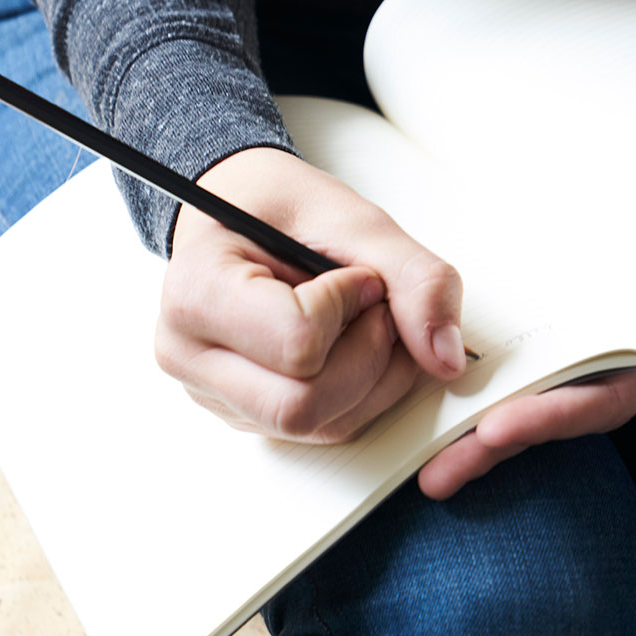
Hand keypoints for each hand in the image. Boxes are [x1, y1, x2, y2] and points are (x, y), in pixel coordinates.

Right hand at [156, 147, 467, 441]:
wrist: (236, 208)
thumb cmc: (279, 206)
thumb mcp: (353, 217)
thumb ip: (414, 278)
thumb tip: (446, 358)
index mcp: (197, 292)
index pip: (297, 342)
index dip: (348, 307)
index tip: (353, 274)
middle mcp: (188, 354)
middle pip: (303, 406)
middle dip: (367, 357)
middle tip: (373, 306)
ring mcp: (212, 393)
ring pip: (318, 426)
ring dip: (372, 378)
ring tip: (364, 321)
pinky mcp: (244, 413)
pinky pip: (321, 429)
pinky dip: (359, 393)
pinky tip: (351, 346)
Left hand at [417, 194, 635, 498]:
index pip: (611, 393)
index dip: (560, 413)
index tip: (504, 426)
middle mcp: (629, 362)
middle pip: (559, 413)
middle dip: (500, 445)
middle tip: (437, 476)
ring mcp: (599, 354)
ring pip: (536, 401)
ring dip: (480, 435)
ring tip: (426, 473)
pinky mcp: (575, 336)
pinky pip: (527, 372)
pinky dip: (483, 392)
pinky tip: (432, 408)